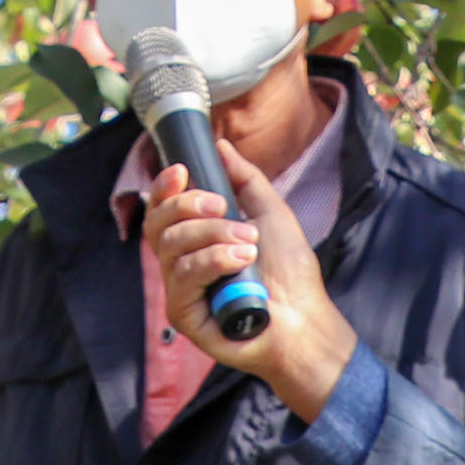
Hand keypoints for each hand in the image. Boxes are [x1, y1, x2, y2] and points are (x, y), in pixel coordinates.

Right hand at [146, 143, 357, 423]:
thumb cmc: (290, 273)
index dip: (164, 187)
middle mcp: (181, 264)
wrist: (305, 318)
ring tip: (248, 243)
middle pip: (158, 223)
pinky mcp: (183, 314)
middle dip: (190, 206)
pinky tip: (240, 260)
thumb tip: (221, 146)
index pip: (162, 209)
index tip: (182, 171)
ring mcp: (180, 290)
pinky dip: (212, 260)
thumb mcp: (269, 213)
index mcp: (196, 241)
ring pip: (171, 245)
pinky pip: (183, 275)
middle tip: (224, 206)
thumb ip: (244, 179)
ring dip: (213, 235)